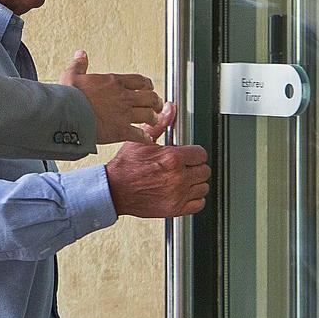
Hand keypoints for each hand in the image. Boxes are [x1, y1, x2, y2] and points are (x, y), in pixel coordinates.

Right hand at [59, 50, 162, 144]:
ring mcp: (124, 114)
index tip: (149, 88)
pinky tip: (146, 138)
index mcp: (114, 82)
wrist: (67, 115)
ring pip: (148, 115)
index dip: (148, 85)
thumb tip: (80, 54)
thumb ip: (79, 64)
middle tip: (157, 106)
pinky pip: (139, 134)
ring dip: (153, 119)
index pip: (140, 80)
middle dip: (156, 102)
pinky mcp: (121, 130)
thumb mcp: (72, 75)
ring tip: (153, 121)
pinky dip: (145, 137)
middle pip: (150, 98)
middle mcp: (123, 97)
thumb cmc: (69, 96)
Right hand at [105, 102, 210, 216]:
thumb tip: (170, 109)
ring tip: (184, 179)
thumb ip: (160, 124)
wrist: (114, 190)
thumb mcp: (141, 141)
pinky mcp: (175, 208)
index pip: (201, 154)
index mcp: (172, 158)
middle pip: (204, 170)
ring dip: (196, 183)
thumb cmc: (125, 168)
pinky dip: (194, 199)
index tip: (189, 155)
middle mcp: (178, 177)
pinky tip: (185, 193)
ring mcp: (178, 194)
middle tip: (184, 167)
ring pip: (203, 187)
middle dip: (195, 167)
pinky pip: (199, 204)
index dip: (194, 153)